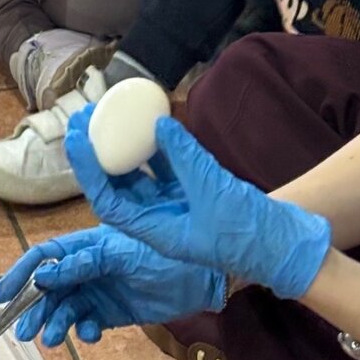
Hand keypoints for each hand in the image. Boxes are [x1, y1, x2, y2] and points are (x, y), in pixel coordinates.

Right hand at [0, 228, 226, 345]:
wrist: (205, 274)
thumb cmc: (165, 251)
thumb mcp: (122, 253)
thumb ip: (85, 263)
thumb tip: (46, 276)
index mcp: (84, 245)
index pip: (42, 258)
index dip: (19, 275)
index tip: (0, 297)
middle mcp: (86, 268)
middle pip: (48, 290)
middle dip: (33, 310)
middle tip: (24, 331)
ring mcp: (98, 292)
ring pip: (64, 310)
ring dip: (54, 325)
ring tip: (53, 340)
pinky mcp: (112, 313)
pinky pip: (87, 325)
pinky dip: (84, 332)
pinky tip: (92, 335)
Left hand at [64, 110, 331, 300]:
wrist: (284, 246)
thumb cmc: (249, 230)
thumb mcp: (214, 189)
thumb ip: (184, 157)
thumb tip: (158, 124)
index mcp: (153, 232)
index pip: (107, 200)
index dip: (87, 168)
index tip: (75, 135)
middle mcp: (156, 221)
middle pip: (115, 185)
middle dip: (95, 153)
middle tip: (83, 116)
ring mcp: (172, 208)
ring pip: (137, 176)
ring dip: (122, 147)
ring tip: (107, 113)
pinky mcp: (191, 196)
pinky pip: (166, 169)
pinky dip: (158, 148)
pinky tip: (151, 121)